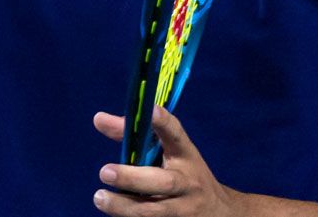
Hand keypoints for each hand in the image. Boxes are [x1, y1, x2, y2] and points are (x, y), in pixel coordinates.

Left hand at [92, 106, 245, 216]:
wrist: (218, 212)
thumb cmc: (185, 175)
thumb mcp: (170, 153)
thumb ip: (136, 136)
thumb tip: (99, 119)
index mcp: (186, 155)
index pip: (176, 135)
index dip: (163, 122)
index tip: (149, 110)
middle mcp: (188, 182)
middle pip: (164, 182)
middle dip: (133, 178)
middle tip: (105, 172)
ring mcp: (184, 209)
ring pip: (155, 211)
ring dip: (124, 207)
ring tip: (100, 198)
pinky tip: (114, 215)